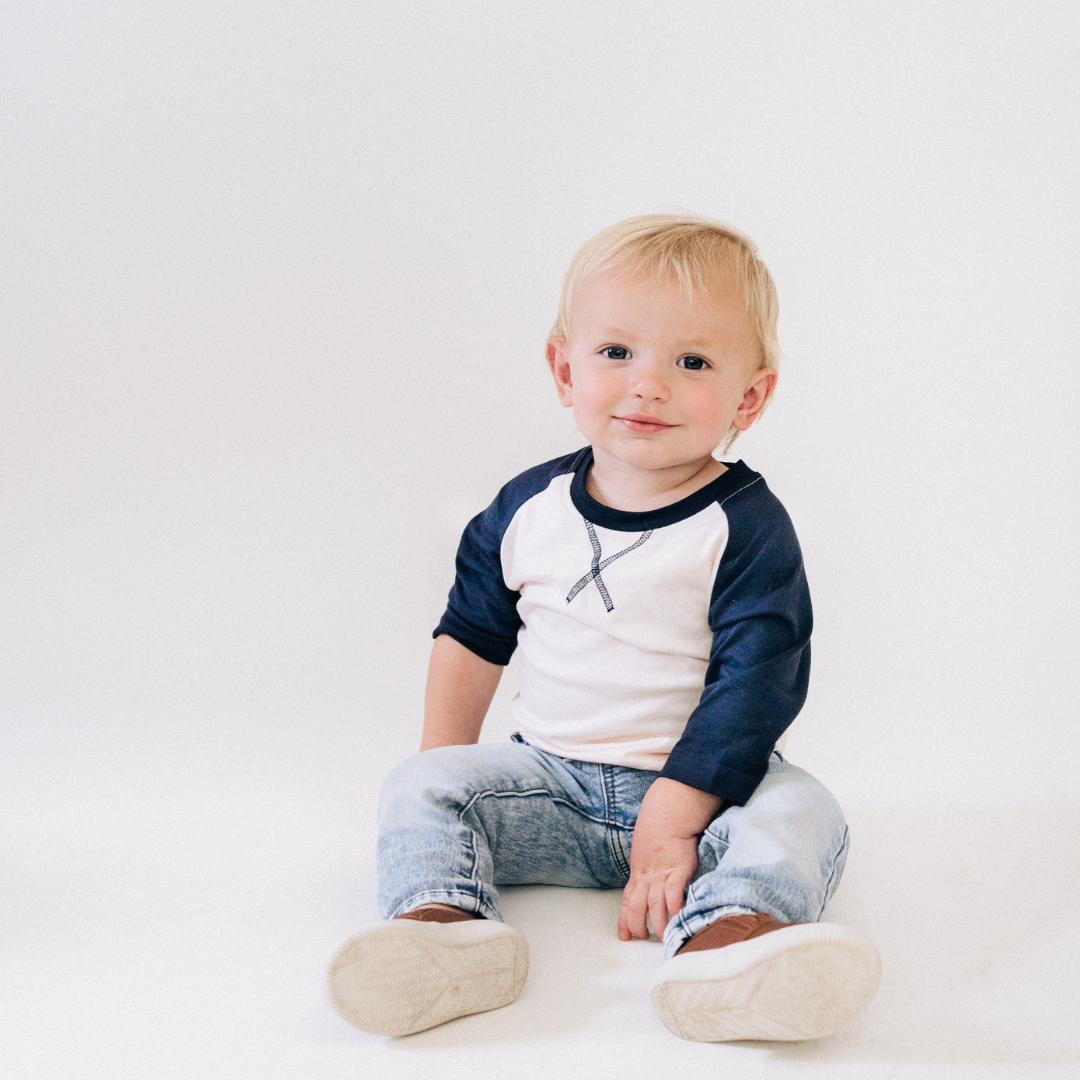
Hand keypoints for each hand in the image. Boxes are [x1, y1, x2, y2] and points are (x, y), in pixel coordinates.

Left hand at [617, 778, 724, 941]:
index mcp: (637, 873)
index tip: (623, 935)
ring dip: (658, 923)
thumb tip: (649, 878)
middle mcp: (646, 877)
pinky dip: (674, 909)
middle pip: (636, 907)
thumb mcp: (646, 851)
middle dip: (637, 925)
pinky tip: (677, 919)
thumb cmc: (658, 830)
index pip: (626, 900)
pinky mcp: (677, 872)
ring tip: (663, 937)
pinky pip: (673, 895)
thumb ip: (647, 867)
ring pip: (655, 906)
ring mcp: (661, 875)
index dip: (624, 919)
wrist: (668, 814)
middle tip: (642, 938)